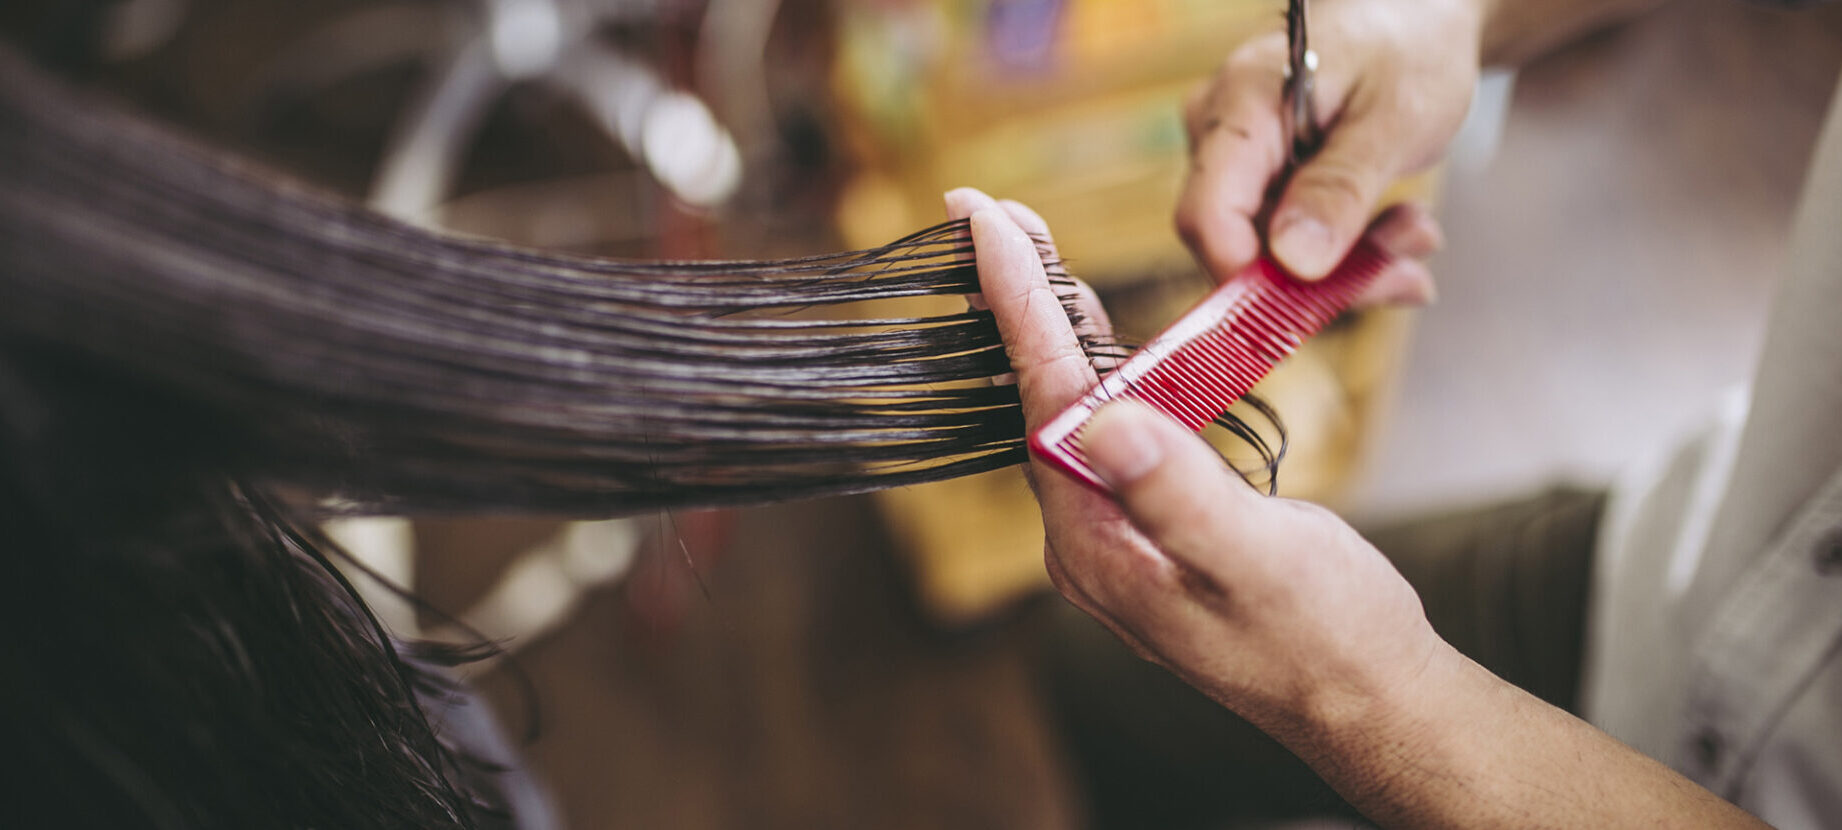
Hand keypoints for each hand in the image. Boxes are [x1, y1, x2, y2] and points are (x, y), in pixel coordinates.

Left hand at [946, 187, 1448, 734]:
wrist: (1368, 700)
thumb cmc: (1325, 637)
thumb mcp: (1256, 560)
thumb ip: (1177, 493)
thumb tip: (1103, 421)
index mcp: (1095, 540)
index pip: (1043, 396)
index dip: (1015, 300)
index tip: (985, 222)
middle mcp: (1089, 536)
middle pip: (1040, 395)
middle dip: (1015, 300)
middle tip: (989, 213)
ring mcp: (1119, 531)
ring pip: (1074, 408)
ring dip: (1055, 327)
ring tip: (1026, 247)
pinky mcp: (1152, 524)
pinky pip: (1112, 427)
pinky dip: (1105, 367)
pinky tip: (1097, 331)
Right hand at [1177, 0, 1483, 285]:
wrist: (1417, 19)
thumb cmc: (1408, 48)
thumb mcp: (1394, 118)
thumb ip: (1340, 188)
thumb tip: (1293, 260)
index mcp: (1240, 106)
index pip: (1208, 215)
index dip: (1246, 279)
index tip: (1313, 310)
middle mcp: (1220, 136)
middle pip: (1241, 245)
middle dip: (1326, 276)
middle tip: (1407, 269)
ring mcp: (1237, 163)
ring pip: (1272, 254)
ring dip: (1353, 264)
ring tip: (1418, 235)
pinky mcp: (1260, 183)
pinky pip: (1290, 241)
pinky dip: (1351, 250)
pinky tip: (1399, 234)